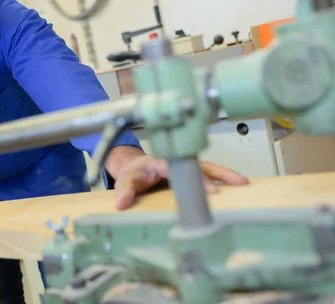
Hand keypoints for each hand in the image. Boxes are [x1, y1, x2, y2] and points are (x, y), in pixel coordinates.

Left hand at [106, 147, 248, 209]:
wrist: (134, 166)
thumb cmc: (134, 172)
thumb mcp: (126, 180)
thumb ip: (124, 190)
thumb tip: (121, 203)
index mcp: (161, 162)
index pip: (181, 167)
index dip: (195, 176)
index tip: (210, 188)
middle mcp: (176, 161)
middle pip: (200, 164)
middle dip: (219, 172)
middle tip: (237, 182)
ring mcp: (184, 165)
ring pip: (207, 166)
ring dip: (225, 174)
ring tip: (243, 182)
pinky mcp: (189, 172)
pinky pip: (207, 172)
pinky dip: (221, 177)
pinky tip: (236, 184)